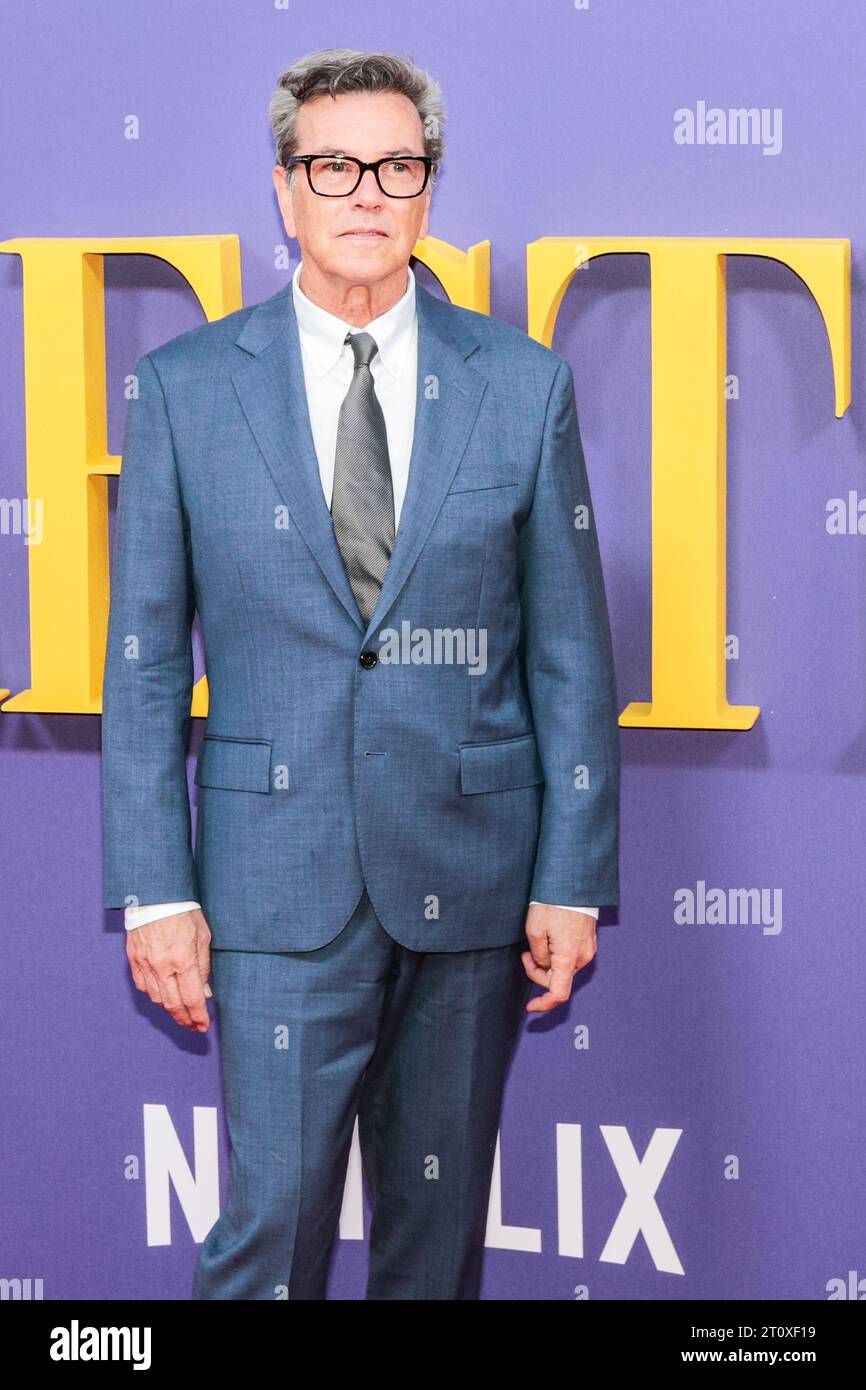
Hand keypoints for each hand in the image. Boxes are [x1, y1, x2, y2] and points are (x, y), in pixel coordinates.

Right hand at [126, 908, 212, 1032]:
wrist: (154, 892)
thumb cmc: (184, 910)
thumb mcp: (203, 936)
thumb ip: (203, 967)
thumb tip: (204, 993)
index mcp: (182, 959)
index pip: (192, 999)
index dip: (199, 1017)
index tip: (204, 1026)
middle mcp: (162, 966)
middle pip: (173, 1005)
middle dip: (185, 1020)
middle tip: (194, 1027)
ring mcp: (145, 963)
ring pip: (156, 998)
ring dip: (170, 1009)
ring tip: (181, 1014)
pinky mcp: (134, 958)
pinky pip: (143, 986)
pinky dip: (154, 995)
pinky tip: (163, 996)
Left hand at [521, 903, 596, 1012]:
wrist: (573, 884)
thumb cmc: (553, 904)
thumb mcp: (534, 930)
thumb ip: (539, 957)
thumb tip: (544, 966)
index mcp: (569, 957)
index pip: (559, 993)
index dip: (544, 1003)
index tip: (530, 1007)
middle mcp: (582, 957)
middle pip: (558, 980)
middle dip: (539, 973)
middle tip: (525, 954)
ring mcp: (588, 949)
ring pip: (564, 969)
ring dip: (547, 963)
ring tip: (535, 944)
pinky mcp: (588, 942)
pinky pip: (570, 957)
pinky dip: (557, 956)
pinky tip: (548, 940)